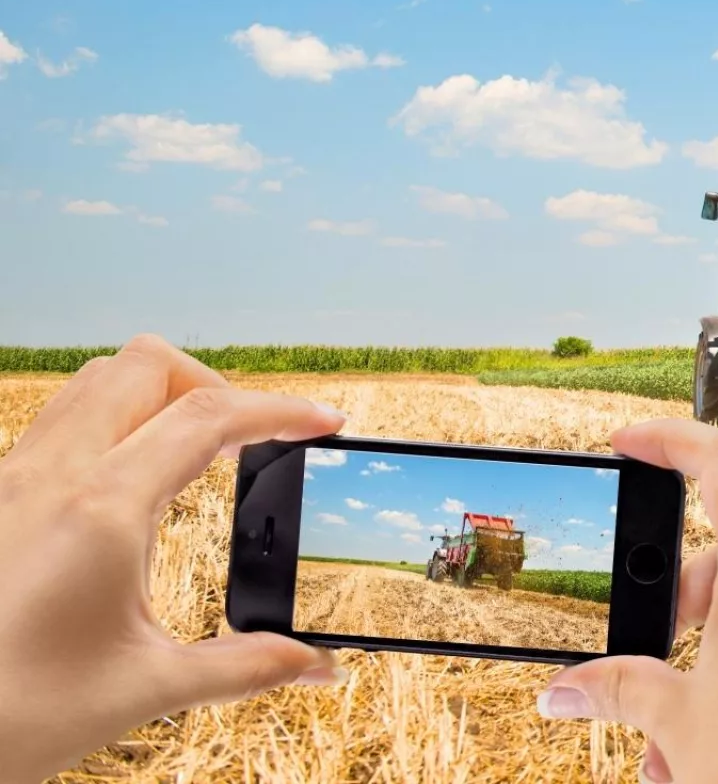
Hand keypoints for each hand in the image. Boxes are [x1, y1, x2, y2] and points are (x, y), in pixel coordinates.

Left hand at [0, 335, 349, 783]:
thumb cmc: (11, 712)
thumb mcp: (142, 688)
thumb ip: (242, 667)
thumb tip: (316, 666)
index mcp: (101, 508)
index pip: (209, 417)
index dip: (281, 411)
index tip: (325, 423)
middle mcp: (53, 473)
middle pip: (150, 366)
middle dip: (217, 386)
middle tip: (253, 438)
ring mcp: (15, 477)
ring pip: (98, 380)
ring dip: (160, 395)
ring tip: (199, 449)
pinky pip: (63, 419)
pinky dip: (115, 422)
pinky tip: (134, 481)